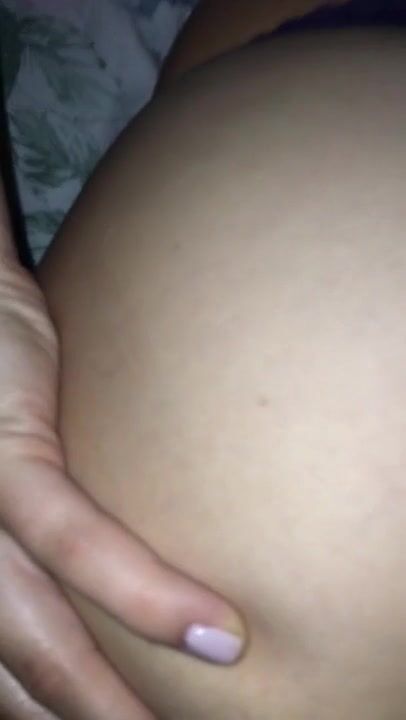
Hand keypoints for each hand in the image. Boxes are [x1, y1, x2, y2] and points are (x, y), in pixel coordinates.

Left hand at [0, 256, 244, 718]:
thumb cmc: (9, 410)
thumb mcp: (14, 496)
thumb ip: (37, 556)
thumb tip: (97, 611)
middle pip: (16, 677)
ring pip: (39, 631)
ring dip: (110, 694)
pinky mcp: (5, 458)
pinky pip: (73, 541)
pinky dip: (143, 593)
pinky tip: (209, 631)